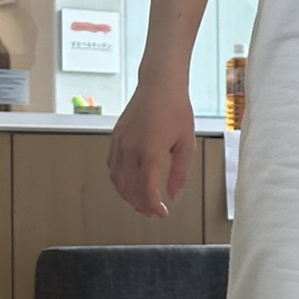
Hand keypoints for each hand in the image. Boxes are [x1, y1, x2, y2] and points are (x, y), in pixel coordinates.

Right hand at [108, 75, 197, 217]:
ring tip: (142, 201)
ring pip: (117, 180)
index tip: (162, 214)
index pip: (146, 191)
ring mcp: (120, 143)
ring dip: (128, 195)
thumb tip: (173, 196)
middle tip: (153, 212)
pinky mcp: (115, 137)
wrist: (160, 84)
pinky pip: (112, 166)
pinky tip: (131, 182)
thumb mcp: (186, 143)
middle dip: (141, 205)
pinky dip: (119, 180)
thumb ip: (179, 173)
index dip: (153, 207)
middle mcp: (131, 150)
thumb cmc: (176, 110)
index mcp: (150, 153)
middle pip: (129, 190)